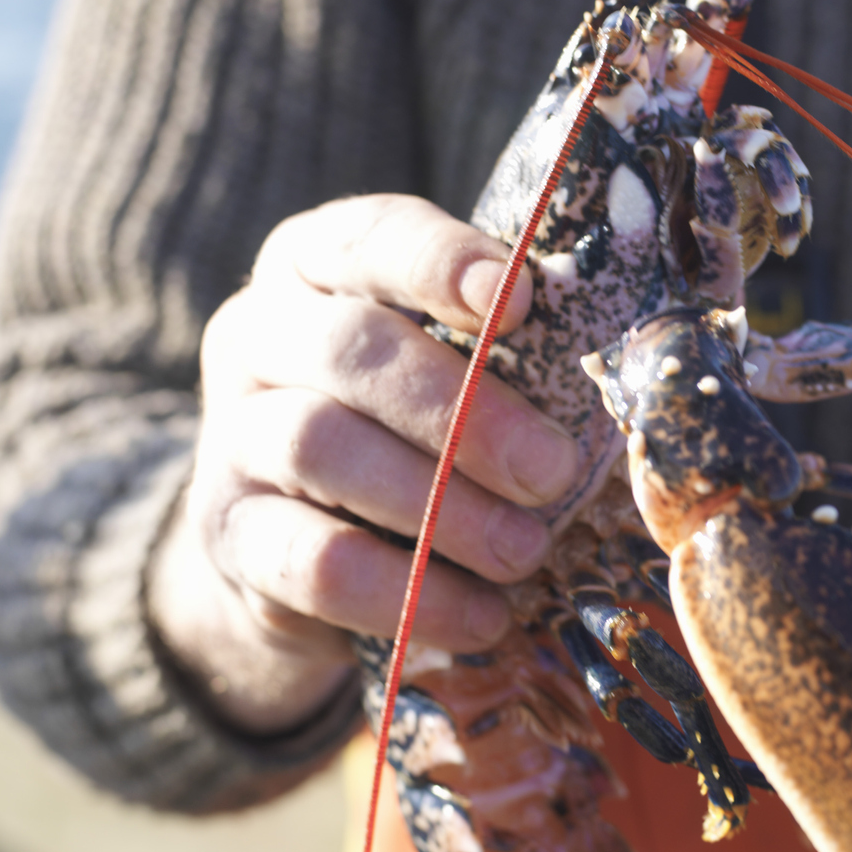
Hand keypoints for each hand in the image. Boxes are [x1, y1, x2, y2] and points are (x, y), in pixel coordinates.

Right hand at [148, 195, 580, 733]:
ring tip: (524, 552)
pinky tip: (482, 615)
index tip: (518, 299)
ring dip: (440, 507)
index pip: (371, 237)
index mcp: (316, 264)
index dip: (440, 262)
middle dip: (464, 413)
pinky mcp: (228, 534)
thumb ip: (506, 349)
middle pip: (352, 349)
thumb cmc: (405, 427)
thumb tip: (622, 374)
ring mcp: (230, 434)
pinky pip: (313, 561)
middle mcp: (256, 333)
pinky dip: (408, 593)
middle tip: (553, 472)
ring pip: (322, 447)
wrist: (291, 544)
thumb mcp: (445, 367)